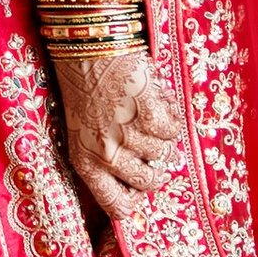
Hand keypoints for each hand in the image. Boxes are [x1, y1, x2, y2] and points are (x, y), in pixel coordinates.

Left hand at [54, 50, 184, 222]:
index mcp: (86, 164)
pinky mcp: (149, 115)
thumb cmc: (84, 92)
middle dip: (155, 166)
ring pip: (164, 153)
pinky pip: (173, 130)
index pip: (118, 207)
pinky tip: (155, 101)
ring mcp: (129, 136)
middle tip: (148, 145)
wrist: (87, 49)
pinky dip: (169, 116)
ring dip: (159, 135)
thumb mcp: (84, 134)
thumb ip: (106, 163)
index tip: (138, 187)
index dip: (134, 198)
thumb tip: (143, 183)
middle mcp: (107, 155)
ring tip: (143, 112)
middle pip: (149, 182)